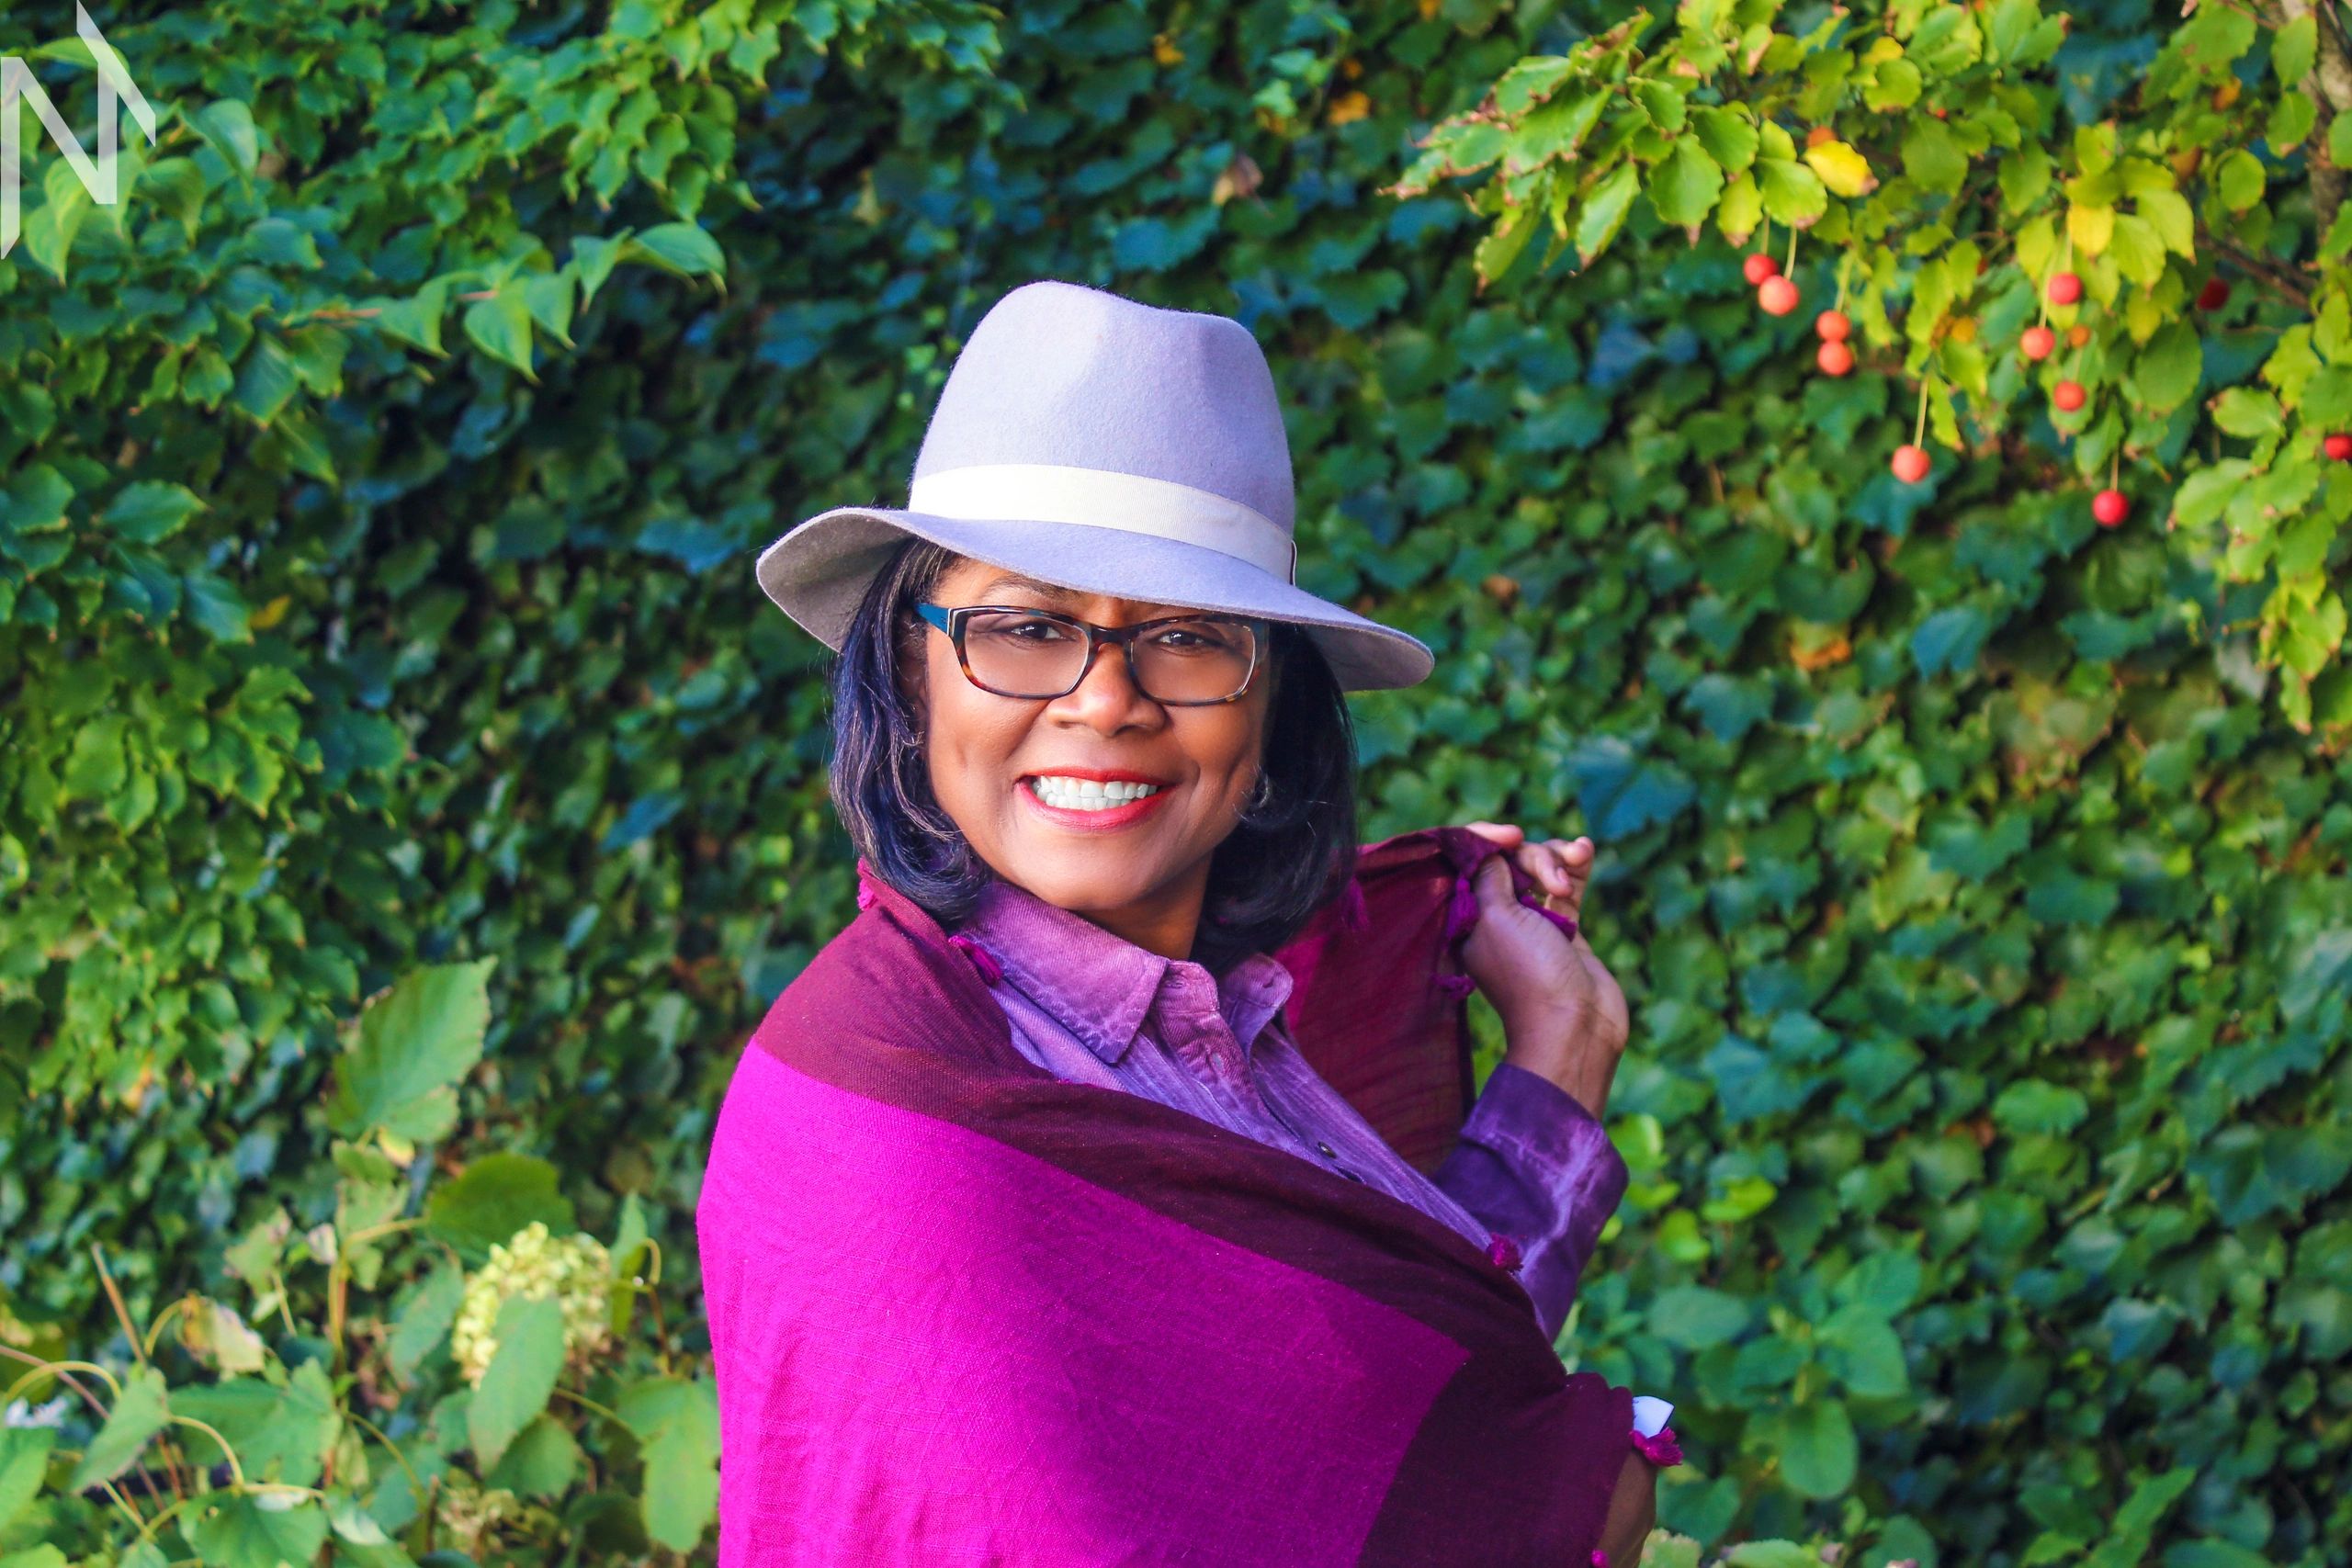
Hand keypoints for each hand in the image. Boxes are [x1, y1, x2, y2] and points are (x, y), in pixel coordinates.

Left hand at [1456, 822, 1629, 1118]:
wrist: (1575, 1025)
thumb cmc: (1529, 974)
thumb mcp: (1497, 919)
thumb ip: (1490, 876)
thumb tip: (1488, 848)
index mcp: (1468, 918)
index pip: (1470, 862)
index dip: (1488, 839)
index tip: (1511, 834)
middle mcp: (1496, 917)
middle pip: (1509, 861)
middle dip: (1533, 856)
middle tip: (1552, 883)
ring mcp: (1533, 921)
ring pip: (1540, 869)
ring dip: (1557, 859)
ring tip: (1576, 868)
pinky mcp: (1565, 927)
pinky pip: (1567, 884)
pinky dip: (1575, 865)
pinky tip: (1585, 849)